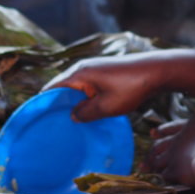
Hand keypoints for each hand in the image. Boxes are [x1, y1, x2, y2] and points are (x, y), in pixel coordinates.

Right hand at [42, 53, 162, 121]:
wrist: (156, 71)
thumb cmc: (130, 88)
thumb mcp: (106, 107)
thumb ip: (85, 113)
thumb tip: (72, 116)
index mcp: (79, 73)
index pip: (52, 88)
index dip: (43, 103)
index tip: (38, 119)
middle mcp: (83, 68)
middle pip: (62, 88)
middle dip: (57, 105)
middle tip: (52, 125)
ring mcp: (94, 69)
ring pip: (76, 89)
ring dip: (73, 103)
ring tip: (68, 123)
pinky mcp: (104, 73)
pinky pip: (87, 88)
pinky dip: (84, 99)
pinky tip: (87, 113)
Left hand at [146, 114, 194, 188]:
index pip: (175, 126)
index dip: (163, 130)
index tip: (154, 133)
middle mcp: (181, 136)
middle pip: (161, 143)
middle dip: (152, 150)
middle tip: (145, 157)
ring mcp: (175, 152)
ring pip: (158, 159)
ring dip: (151, 165)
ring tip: (145, 169)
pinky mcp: (173, 169)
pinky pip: (163, 175)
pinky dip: (159, 178)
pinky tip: (157, 182)